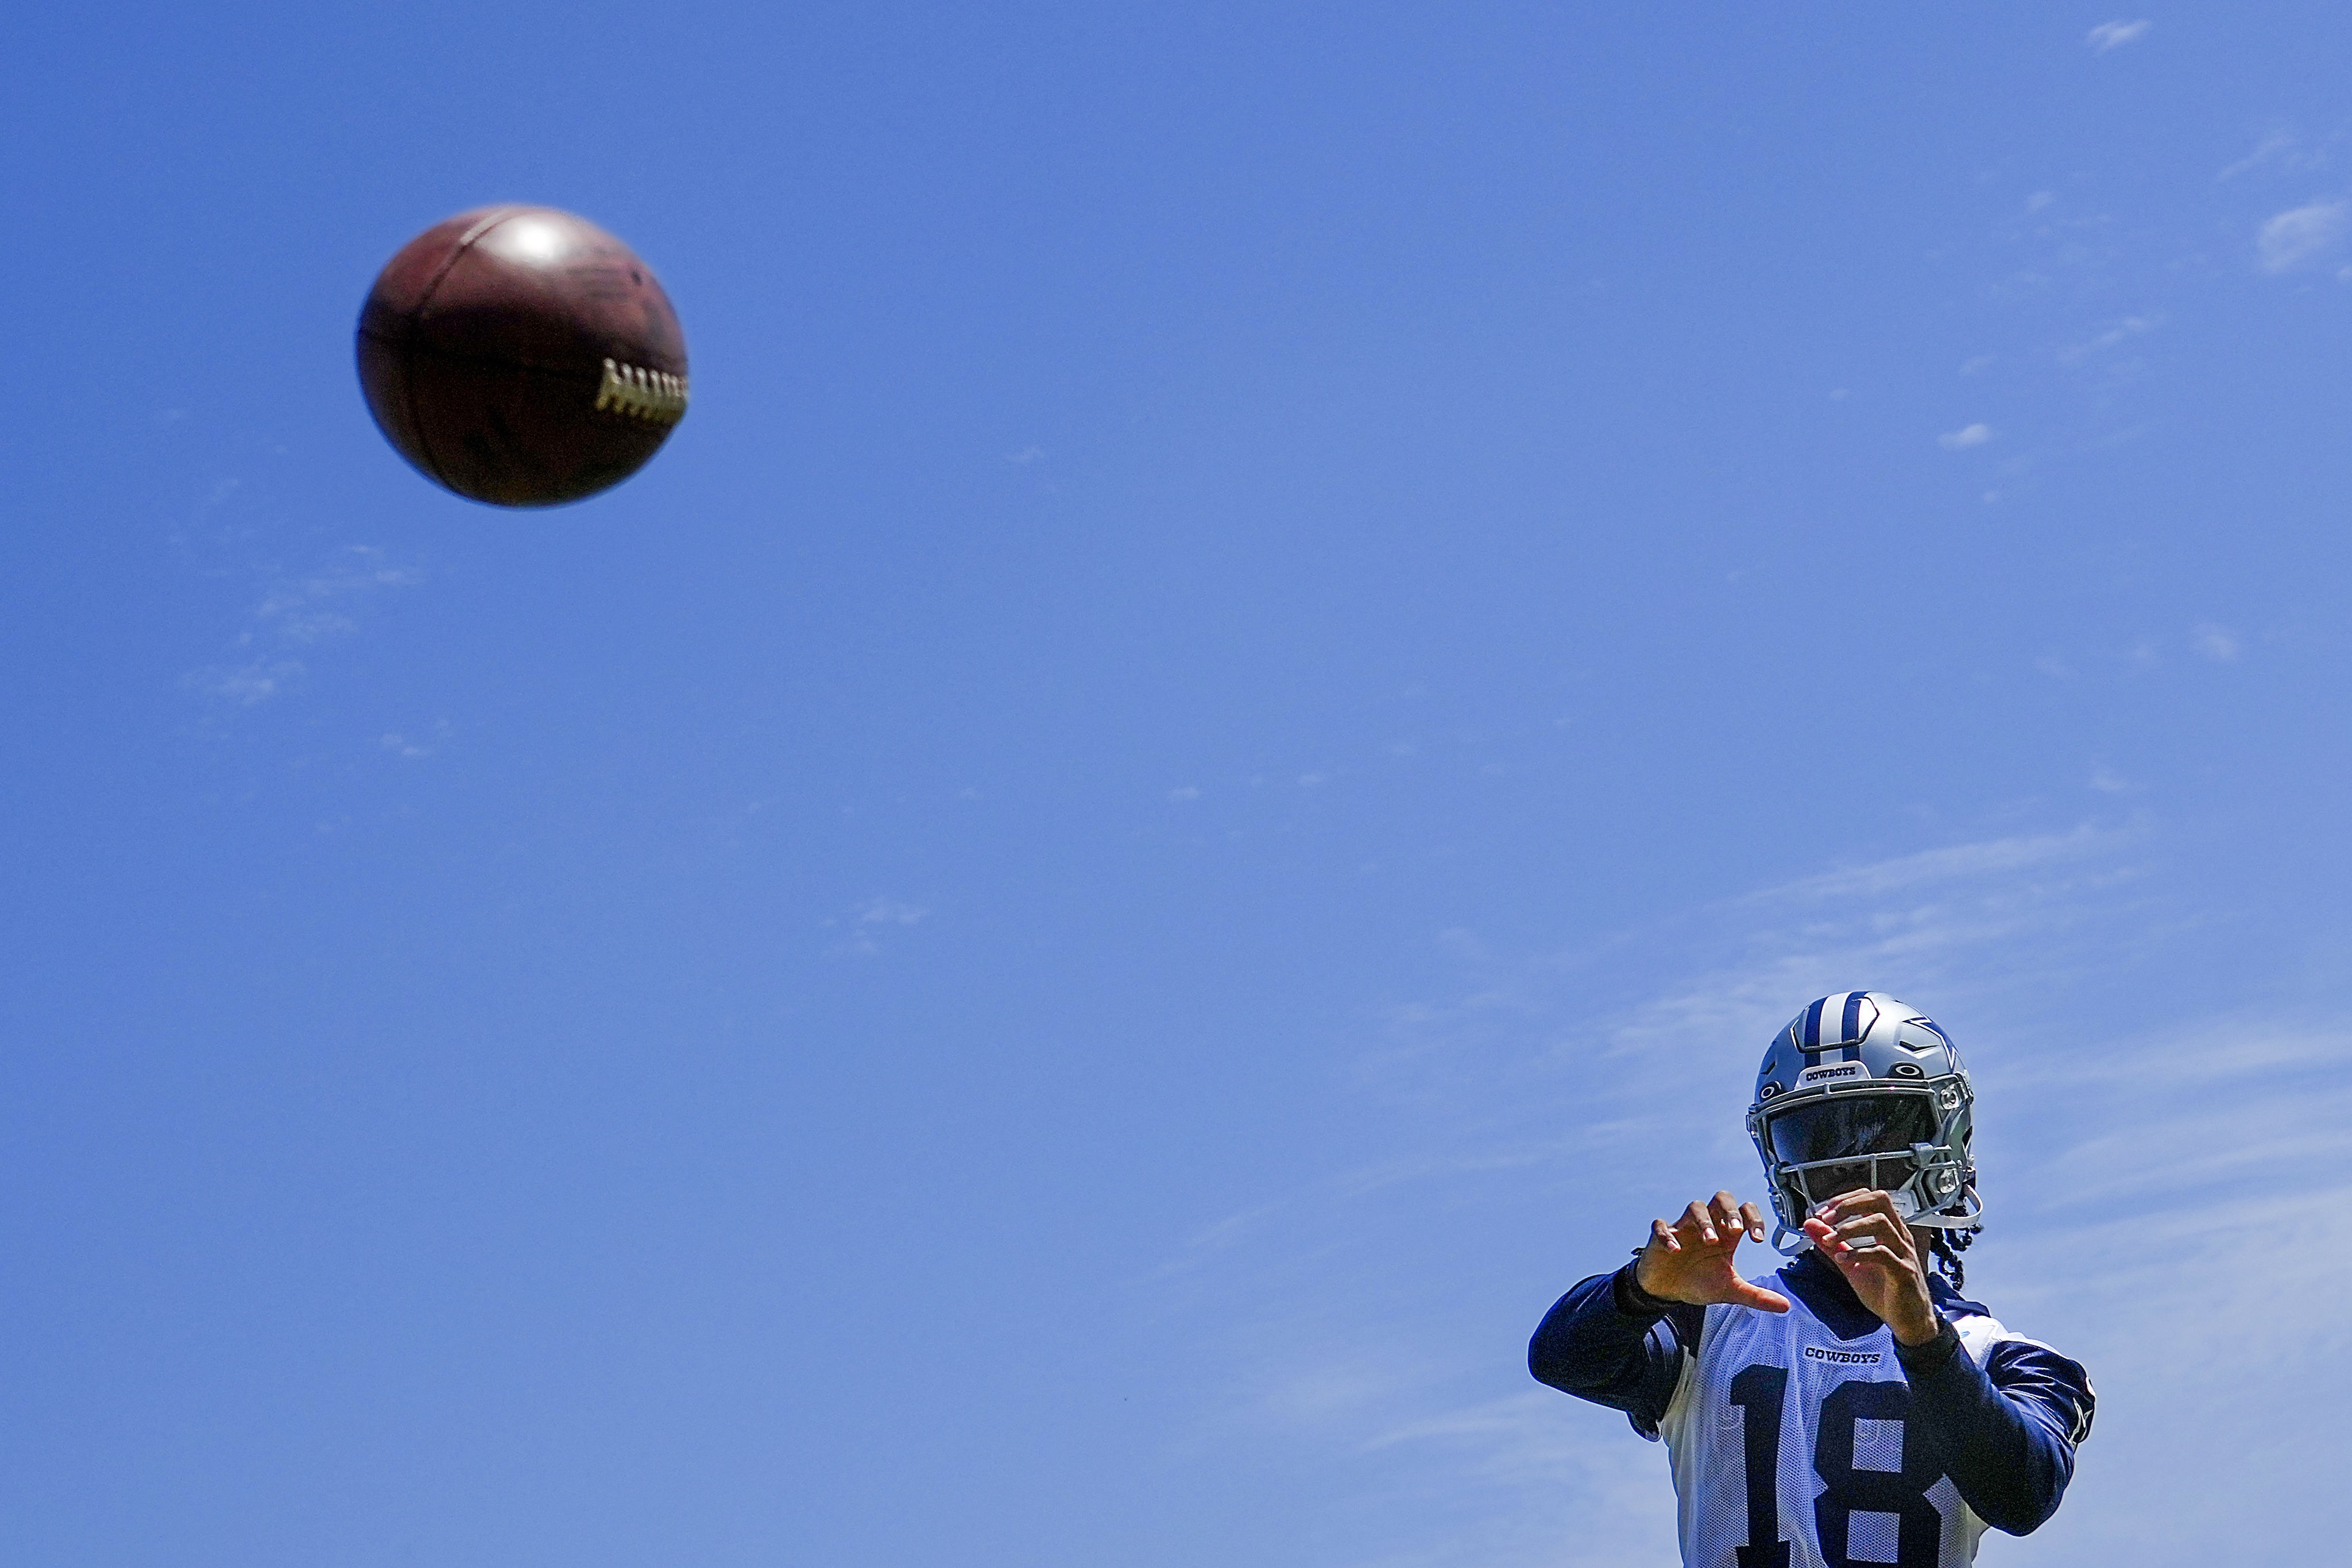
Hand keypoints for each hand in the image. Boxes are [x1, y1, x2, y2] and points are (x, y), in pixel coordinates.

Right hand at [1633, 1191, 1790, 1312]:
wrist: (1668, 1291)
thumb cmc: (1700, 1282)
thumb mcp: (1730, 1290)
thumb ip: (1757, 1296)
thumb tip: (1786, 1306)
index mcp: (1726, 1234)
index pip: (1745, 1211)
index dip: (1753, 1219)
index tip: (1757, 1240)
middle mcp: (1708, 1225)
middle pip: (1722, 1198)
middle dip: (1730, 1211)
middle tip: (1735, 1230)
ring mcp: (1684, 1228)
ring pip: (1696, 1207)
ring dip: (1704, 1221)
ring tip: (1709, 1241)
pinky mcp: (1661, 1236)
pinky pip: (1661, 1225)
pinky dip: (1668, 1235)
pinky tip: (1676, 1250)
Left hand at [1802, 1190, 1940, 1345]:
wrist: (1908, 1322)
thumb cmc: (1885, 1292)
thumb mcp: (1851, 1265)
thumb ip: (1832, 1244)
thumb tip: (1811, 1224)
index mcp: (1889, 1231)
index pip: (1871, 1197)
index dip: (1845, 1199)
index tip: (1823, 1212)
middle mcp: (1899, 1237)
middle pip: (1880, 1200)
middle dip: (1849, 1204)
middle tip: (1826, 1218)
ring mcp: (1904, 1253)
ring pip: (1881, 1223)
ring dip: (1849, 1228)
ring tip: (1830, 1240)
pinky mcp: (1904, 1272)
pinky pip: (1883, 1254)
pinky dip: (1859, 1253)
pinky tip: (1842, 1260)